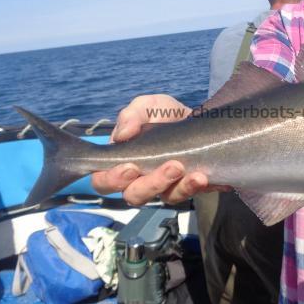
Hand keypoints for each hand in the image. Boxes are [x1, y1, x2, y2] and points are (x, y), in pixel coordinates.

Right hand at [91, 94, 212, 204]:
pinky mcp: (187, 188)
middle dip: (148, 184)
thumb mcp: (149, 106)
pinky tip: (200, 176)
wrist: (199, 119)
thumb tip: (123, 134)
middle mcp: (140, 179)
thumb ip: (132, 115)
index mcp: (122, 161)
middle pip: (133, 195)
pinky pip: (186, 195)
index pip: (103, 181)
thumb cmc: (164, 115)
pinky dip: (192, 186)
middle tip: (166, 166)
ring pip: (161, 198)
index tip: (130, 167)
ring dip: (171, 184)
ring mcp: (164, 186)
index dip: (111, 179)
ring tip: (181, 166)